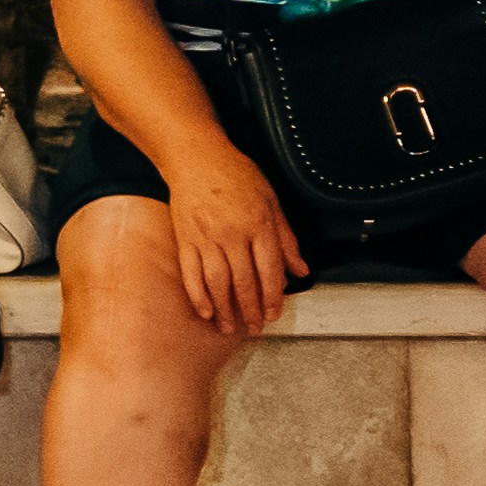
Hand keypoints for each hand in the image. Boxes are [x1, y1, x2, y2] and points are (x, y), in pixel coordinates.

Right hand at [161, 145, 307, 335]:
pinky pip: (191, 274)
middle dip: (251, 311)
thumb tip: (300, 270)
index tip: (274, 315)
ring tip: (230, 328)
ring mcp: (206, 238)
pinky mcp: (185, 239)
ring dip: (225, 310)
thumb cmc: (236, 174)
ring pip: (217, 283)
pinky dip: (198, 296)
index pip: (269, 270)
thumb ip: (287, 238)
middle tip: (254, 329)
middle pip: (243, 282)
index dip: (273, 297)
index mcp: (259, 224)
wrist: (195, 157)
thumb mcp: (272, 200)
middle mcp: (233, 234)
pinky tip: (206, 312)